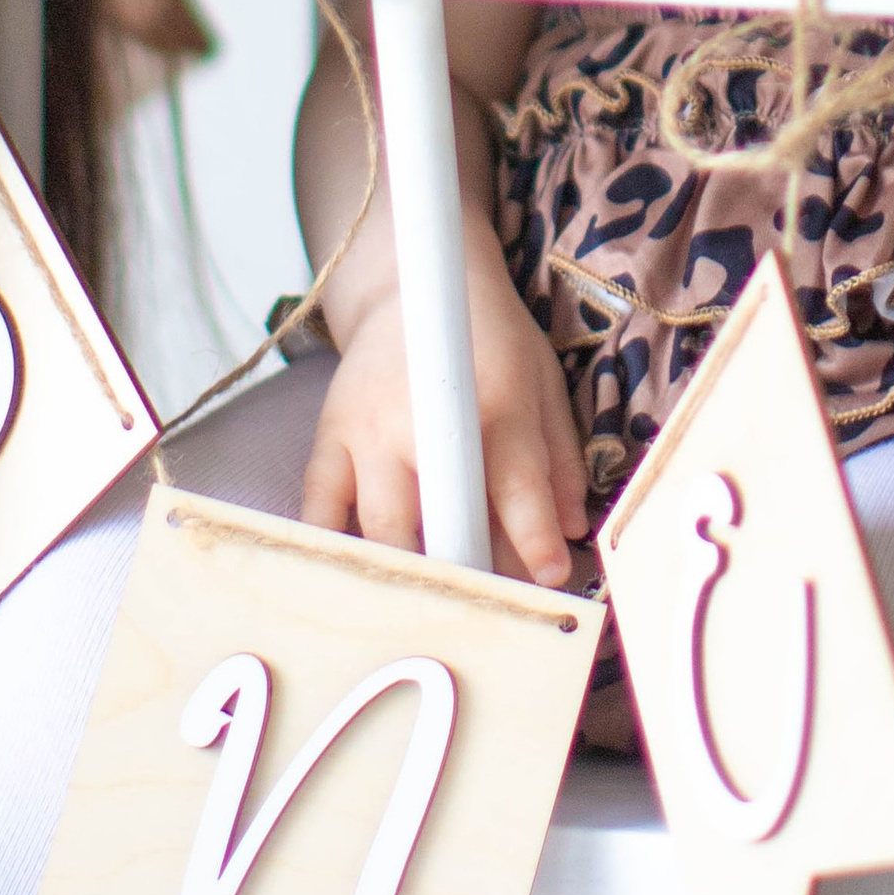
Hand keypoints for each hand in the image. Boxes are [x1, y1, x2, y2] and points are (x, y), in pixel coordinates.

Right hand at [302, 249, 589, 588]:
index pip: (515, 486)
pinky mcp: (328, 440)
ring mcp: (366, 433)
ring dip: (411, 573)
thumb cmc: (487, 339)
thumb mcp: (542, 379)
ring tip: (434, 606)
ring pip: (382, 528)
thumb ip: (557, 457)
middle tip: (489, 610)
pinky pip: (322, 512)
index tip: (551, 580)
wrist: (408, 284)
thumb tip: (571, 529)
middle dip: (467, 572)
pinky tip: (364, 581)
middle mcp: (422, 419)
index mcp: (488, 401)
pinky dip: (341, 552)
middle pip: (440, 519)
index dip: (536, 540)